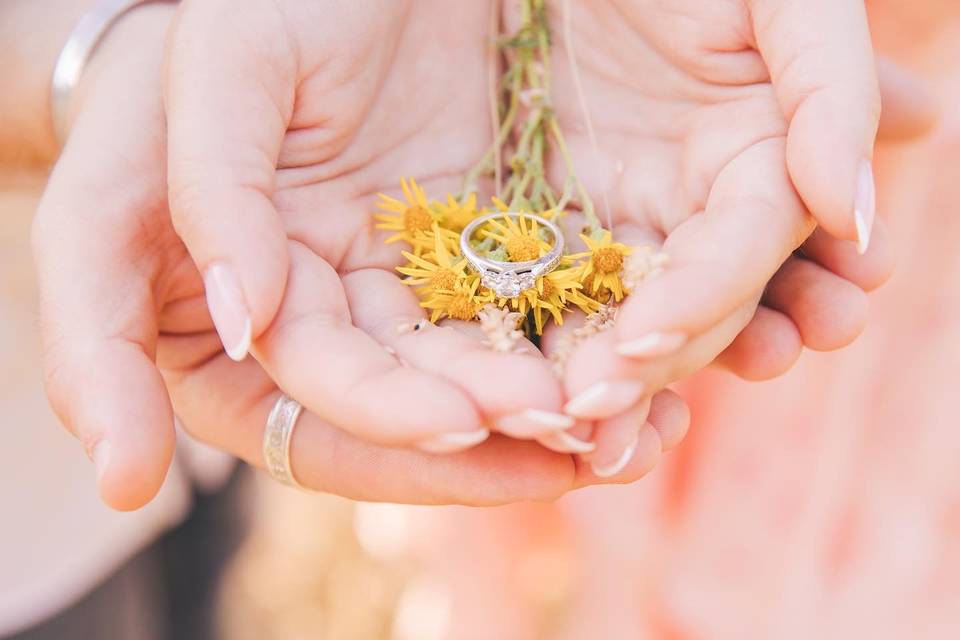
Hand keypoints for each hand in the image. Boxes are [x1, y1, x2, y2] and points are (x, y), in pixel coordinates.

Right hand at [31, 0, 688, 508]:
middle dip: (496, 420)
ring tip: (633, 417)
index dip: (384, 415)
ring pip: (502, 357)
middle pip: (425, 391)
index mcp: (272, 283)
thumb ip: (216, 194)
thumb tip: (243, 324)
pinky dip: (603, 327)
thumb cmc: (272, 0)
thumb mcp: (226, 73)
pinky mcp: (508, 226)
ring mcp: (437, 265)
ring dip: (563, 395)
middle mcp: (358, 294)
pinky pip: (561, 292)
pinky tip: (657, 347)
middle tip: (571, 431)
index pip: (322, 383)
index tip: (458, 424)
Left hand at [518, 0, 935, 471]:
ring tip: (587, 446)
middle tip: (615, 441)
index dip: (706, 299)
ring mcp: (617, 219)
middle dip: (658, 374)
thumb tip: (857, 218)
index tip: (650, 342)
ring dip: (607, 389)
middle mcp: (690, 204)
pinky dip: (534, 348)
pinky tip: (516, 398)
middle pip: (687, 308)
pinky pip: (539, 296)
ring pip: (621, 322)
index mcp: (753, 159)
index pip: (743, 250)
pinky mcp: (544, 223)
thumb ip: (833, 90)